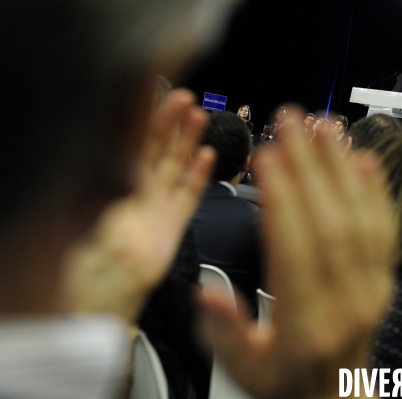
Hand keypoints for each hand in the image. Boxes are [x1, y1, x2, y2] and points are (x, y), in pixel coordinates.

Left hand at [60, 89, 214, 323]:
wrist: (109, 284)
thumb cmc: (94, 242)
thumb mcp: (93, 194)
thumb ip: (110, 166)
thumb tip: (119, 135)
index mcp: (115, 179)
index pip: (132, 139)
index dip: (146, 116)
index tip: (159, 94)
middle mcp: (136, 187)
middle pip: (156, 147)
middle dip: (171, 122)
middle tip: (186, 100)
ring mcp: (158, 202)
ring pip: (175, 164)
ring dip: (187, 140)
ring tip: (199, 118)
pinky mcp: (174, 221)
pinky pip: (189, 193)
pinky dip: (199, 174)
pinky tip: (207, 156)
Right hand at [199, 107, 398, 398]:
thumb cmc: (286, 381)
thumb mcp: (243, 370)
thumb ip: (224, 331)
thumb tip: (206, 290)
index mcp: (307, 325)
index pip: (296, 249)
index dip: (282, 197)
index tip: (267, 153)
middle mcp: (347, 302)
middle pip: (331, 222)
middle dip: (309, 165)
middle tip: (292, 119)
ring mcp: (373, 289)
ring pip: (361, 218)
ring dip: (341, 167)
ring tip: (324, 125)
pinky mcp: (385, 279)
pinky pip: (386, 230)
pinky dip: (376, 191)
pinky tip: (365, 158)